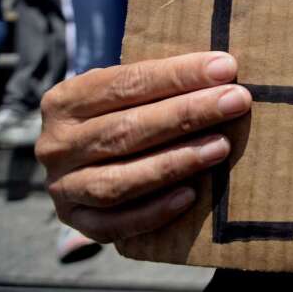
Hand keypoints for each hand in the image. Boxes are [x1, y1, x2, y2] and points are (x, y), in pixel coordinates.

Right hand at [35, 52, 252, 242]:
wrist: (89, 159)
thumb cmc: (125, 112)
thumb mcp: (127, 90)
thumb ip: (162, 83)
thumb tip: (224, 71)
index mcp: (65, 100)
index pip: (125, 83)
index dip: (178, 75)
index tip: (226, 68)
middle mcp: (56, 145)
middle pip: (126, 130)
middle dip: (187, 113)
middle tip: (236, 101)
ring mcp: (63, 187)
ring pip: (119, 180)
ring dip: (174, 162)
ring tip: (221, 146)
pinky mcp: (77, 223)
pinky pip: (114, 225)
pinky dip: (153, 212)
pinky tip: (191, 196)